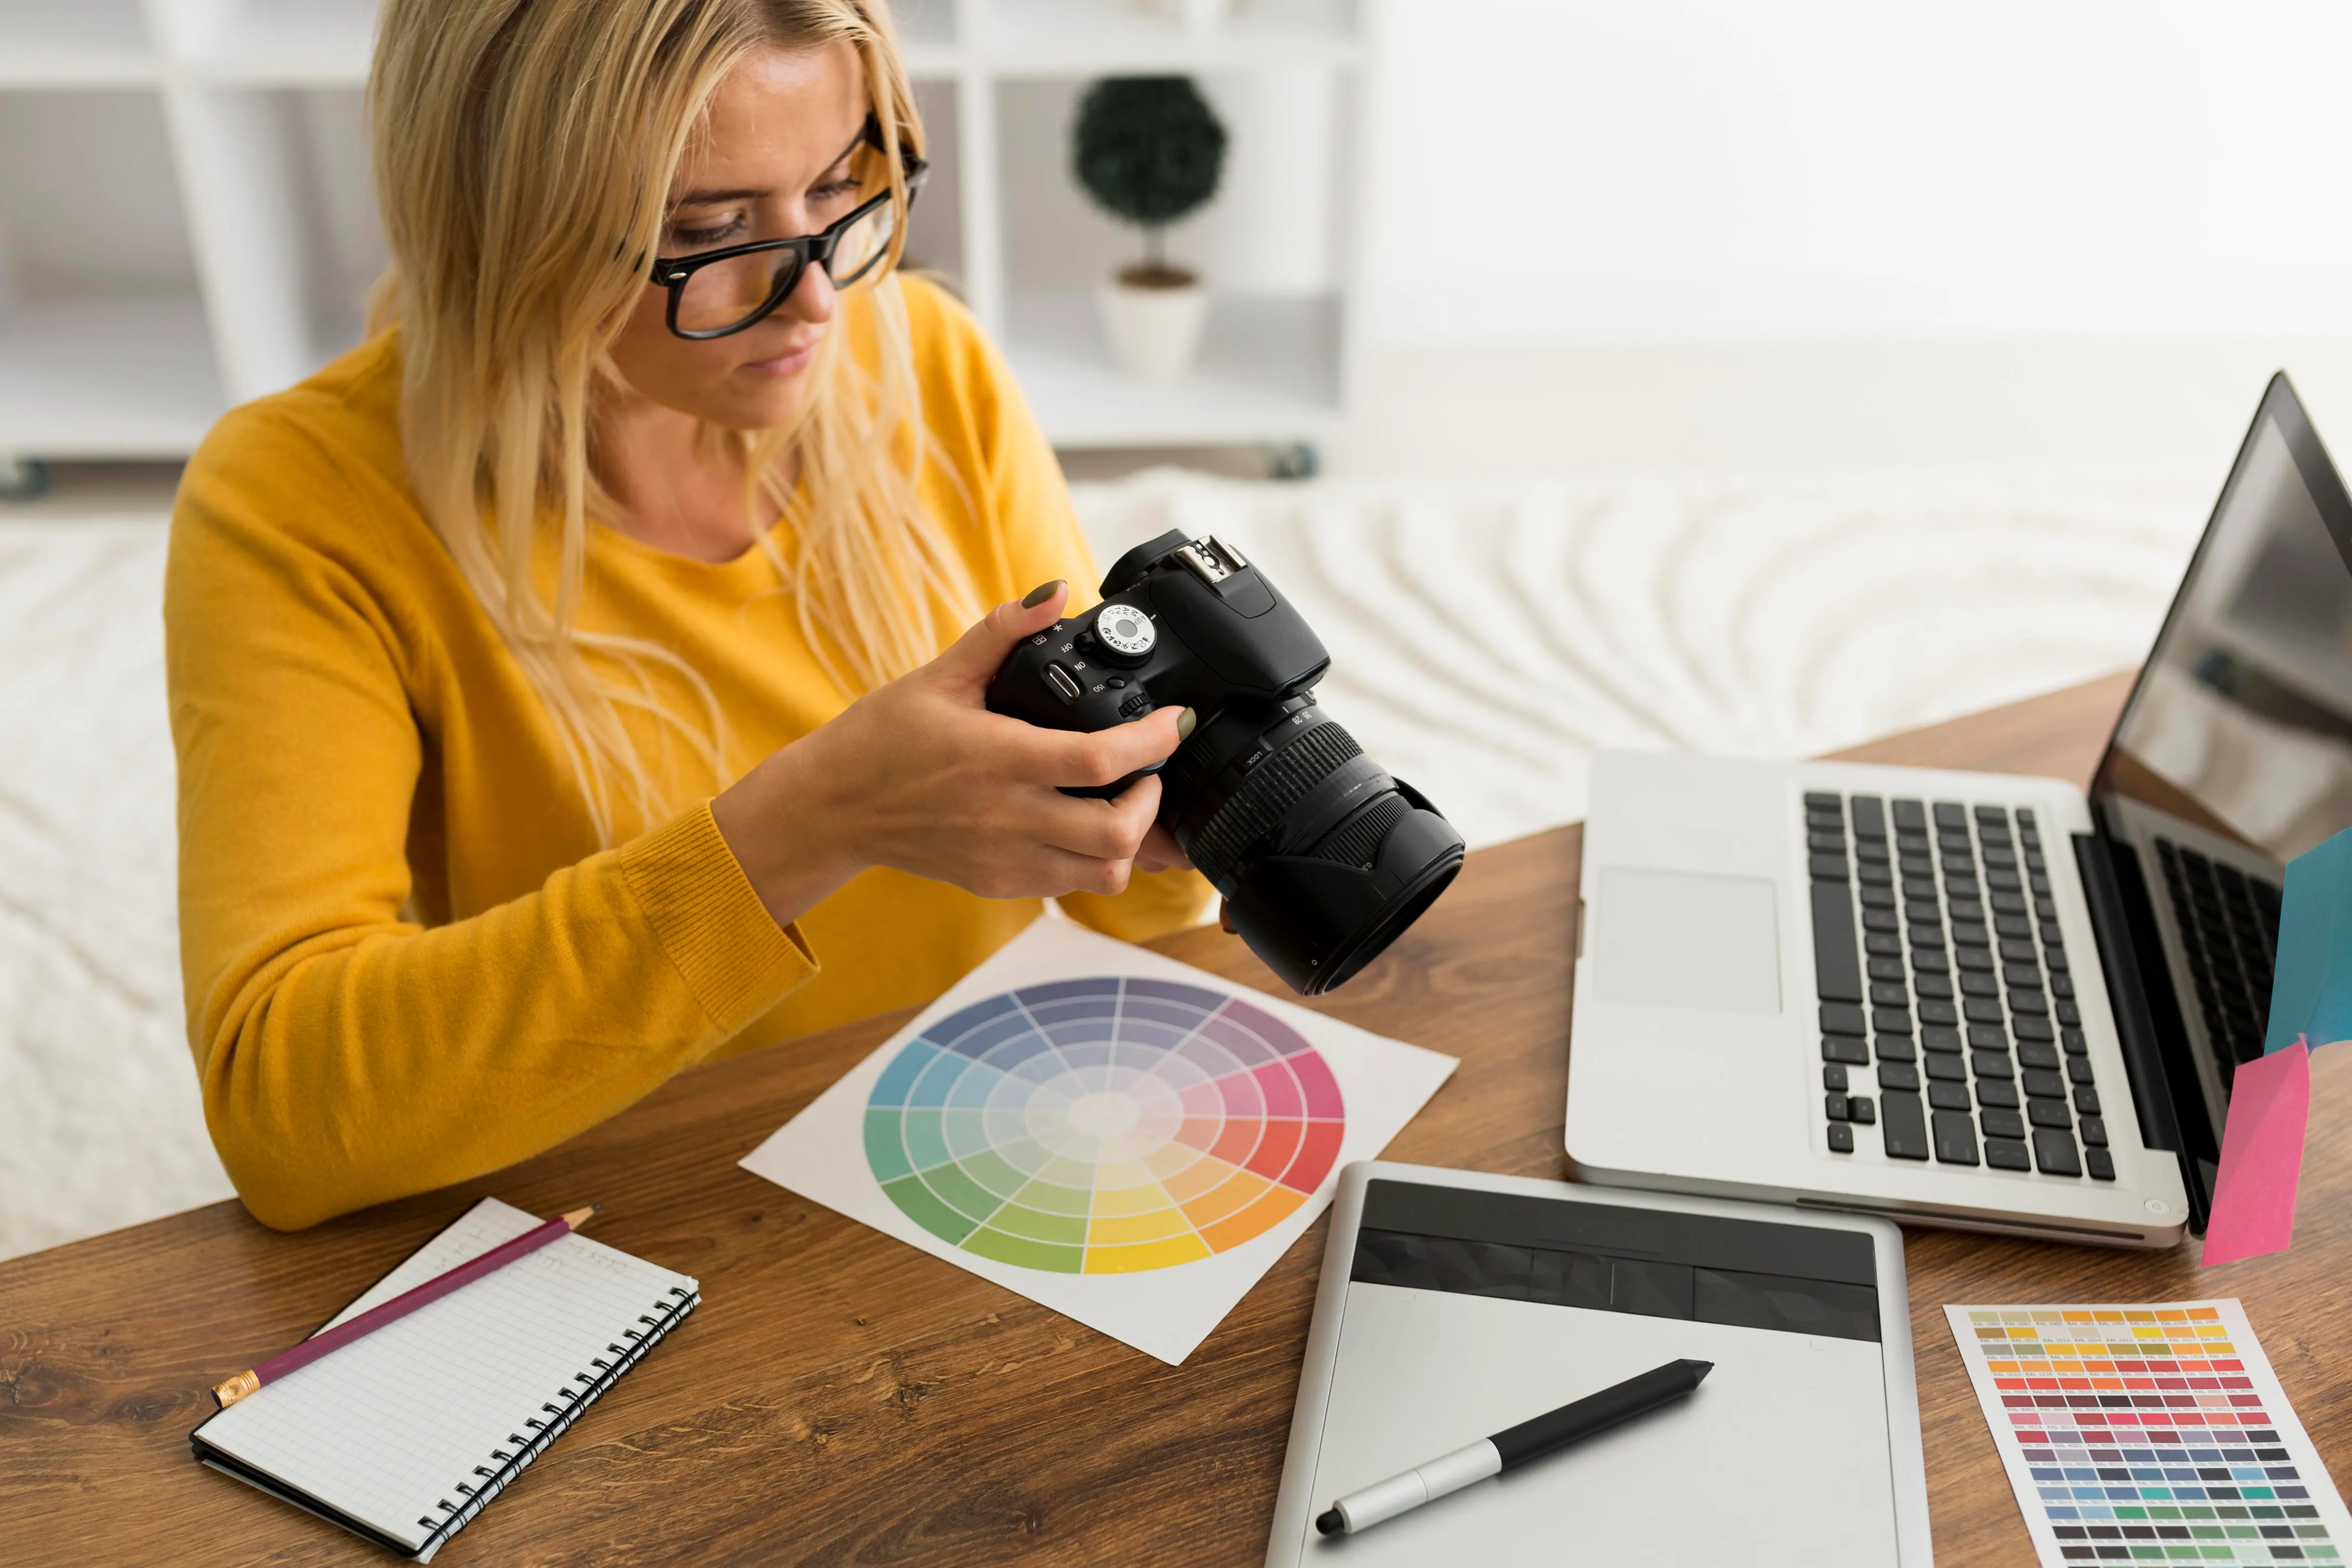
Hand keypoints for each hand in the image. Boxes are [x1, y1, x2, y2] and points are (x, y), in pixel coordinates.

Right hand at [712, 582, 1192, 924]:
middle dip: (1152, 800)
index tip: (1173, 720)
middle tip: (1147, 771)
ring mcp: (1005, 858)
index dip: (1154, 741)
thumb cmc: (882, 739)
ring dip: (1131, 841)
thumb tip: (1053, 593)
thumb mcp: (939, 674)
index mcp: (998, 757)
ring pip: (1104, 873)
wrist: (833, 808)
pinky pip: (1071, 886)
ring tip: (1122, 803)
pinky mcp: (999, 883)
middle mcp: (1007, 817)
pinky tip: (1087, 827)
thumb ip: (1001, 632)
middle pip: (1117, 832)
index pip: (1100, 759)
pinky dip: (1095, 861)